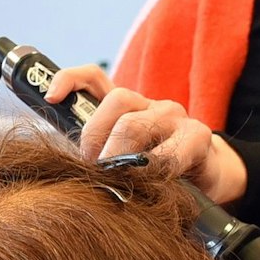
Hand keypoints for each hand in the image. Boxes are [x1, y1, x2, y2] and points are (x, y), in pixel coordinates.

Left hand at [44, 69, 247, 202]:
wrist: (208, 178)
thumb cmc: (158, 171)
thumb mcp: (125, 158)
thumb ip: (100, 154)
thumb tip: (68, 165)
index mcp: (128, 107)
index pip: (95, 78)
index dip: (70, 80)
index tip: (51, 97)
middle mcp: (151, 104)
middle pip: (117, 102)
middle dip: (95, 138)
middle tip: (92, 168)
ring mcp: (175, 117)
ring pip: (134, 124)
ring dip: (117, 156)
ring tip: (116, 178)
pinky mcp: (197, 136)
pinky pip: (168, 152)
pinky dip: (153, 168)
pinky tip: (151, 180)